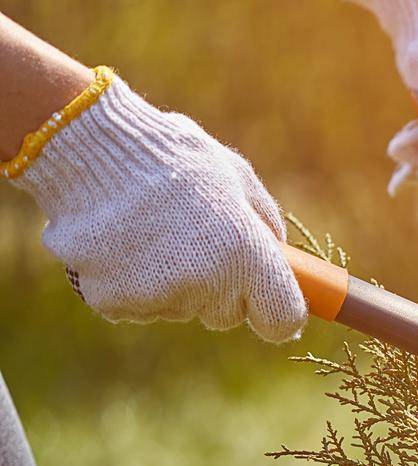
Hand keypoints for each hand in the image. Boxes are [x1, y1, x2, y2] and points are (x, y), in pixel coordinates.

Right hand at [10, 74, 304, 341]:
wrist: (87, 145)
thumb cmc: (170, 155)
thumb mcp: (235, 175)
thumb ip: (264, 222)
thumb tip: (279, 254)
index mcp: (244, 253)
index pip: (281, 320)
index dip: (278, 313)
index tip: (269, 301)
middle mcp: (204, 282)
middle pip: (227, 315)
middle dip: (220, 288)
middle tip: (195, 241)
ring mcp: (155, 295)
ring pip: (180, 308)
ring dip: (172, 282)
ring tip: (150, 229)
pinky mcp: (112, 301)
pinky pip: (137, 305)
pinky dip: (131, 282)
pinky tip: (121, 242)